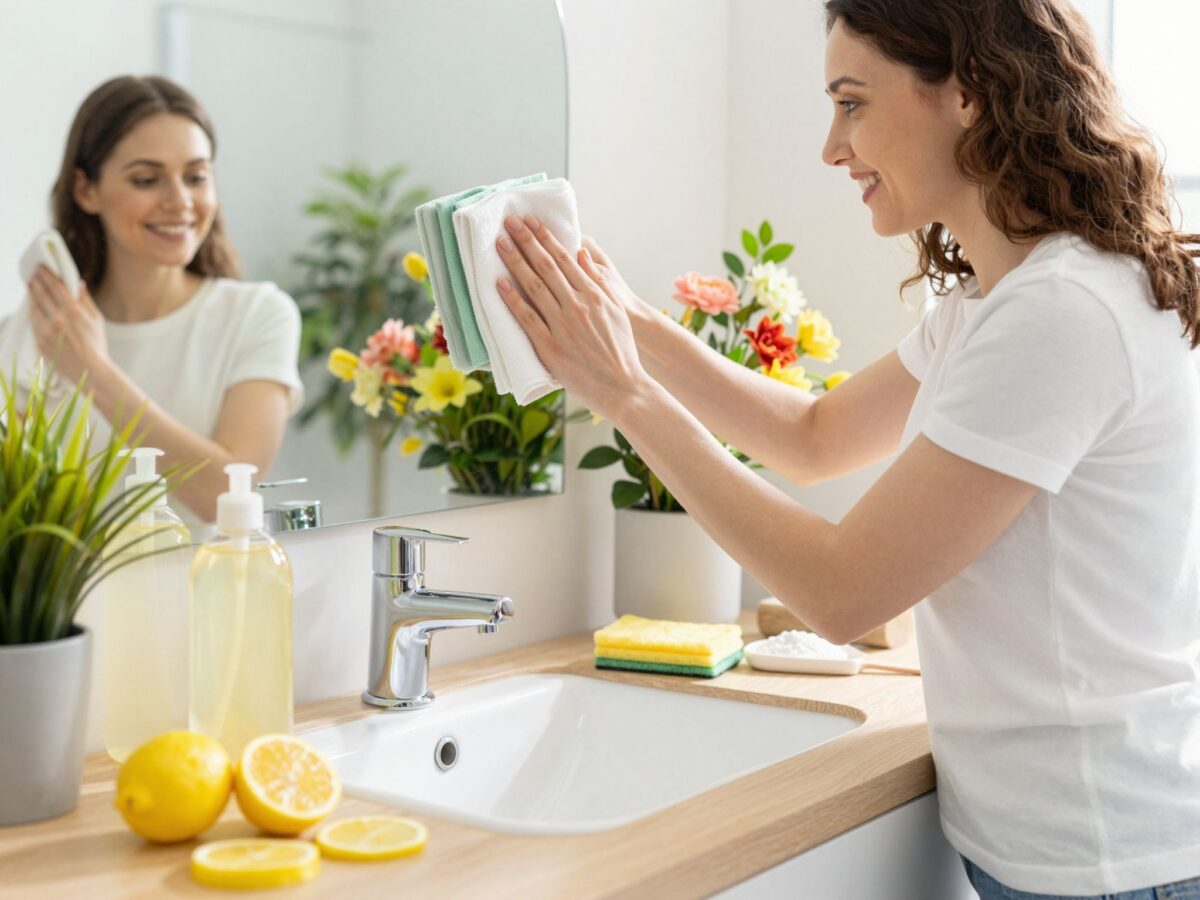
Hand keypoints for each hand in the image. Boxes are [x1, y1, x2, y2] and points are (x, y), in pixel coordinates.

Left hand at [27, 265, 110, 386]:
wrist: (90, 370)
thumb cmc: (97, 344)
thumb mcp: (97, 320)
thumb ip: (85, 299)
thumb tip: (78, 282)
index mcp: (74, 311)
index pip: (55, 287)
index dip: (47, 275)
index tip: (41, 267)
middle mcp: (58, 319)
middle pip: (42, 294)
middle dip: (36, 282)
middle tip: (33, 274)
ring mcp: (47, 330)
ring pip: (35, 307)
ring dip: (32, 294)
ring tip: (31, 286)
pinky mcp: (40, 340)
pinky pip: (33, 321)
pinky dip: (32, 311)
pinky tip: (33, 305)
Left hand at [495, 215, 650, 421]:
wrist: (624, 387)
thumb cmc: (620, 350)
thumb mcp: (615, 310)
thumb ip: (597, 281)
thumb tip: (581, 253)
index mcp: (594, 295)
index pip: (565, 259)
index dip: (546, 238)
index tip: (531, 221)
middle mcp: (578, 306)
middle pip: (547, 267)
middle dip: (526, 241)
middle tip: (510, 221)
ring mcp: (563, 326)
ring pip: (534, 287)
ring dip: (515, 262)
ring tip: (500, 243)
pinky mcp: (551, 347)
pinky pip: (527, 319)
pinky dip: (512, 300)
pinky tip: (499, 283)